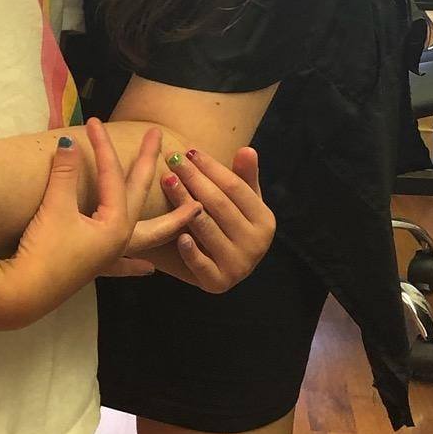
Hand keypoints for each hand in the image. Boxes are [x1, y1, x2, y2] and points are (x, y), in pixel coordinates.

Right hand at [0, 121, 172, 321]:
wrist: (24, 292)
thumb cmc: (44, 250)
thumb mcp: (54, 207)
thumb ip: (63, 174)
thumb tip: (66, 143)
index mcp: (115, 223)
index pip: (111, 175)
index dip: (101, 146)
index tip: (93, 122)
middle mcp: (120, 238)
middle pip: (140, 195)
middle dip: (150, 165)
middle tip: (160, 138)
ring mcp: (109, 255)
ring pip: (148, 234)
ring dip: (169, 221)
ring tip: (193, 212)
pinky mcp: (94, 267)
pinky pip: (123, 263)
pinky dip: (136, 264)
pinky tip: (147, 269)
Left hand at [144, 145, 274, 292]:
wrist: (222, 265)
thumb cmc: (228, 223)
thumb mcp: (240, 200)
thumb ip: (243, 176)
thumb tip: (247, 150)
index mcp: (265, 222)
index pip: (235, 188)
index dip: (212, 168)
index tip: (189, 151)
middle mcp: (257, 246)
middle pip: (219, 205)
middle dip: (194, 179)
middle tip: (172, 160)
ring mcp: (239, 267)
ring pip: (206, 228)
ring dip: (184, 203)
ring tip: (167, 180)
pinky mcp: (219, 284)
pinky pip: (201, 265)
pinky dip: (190, 250)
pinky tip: (177, 233)